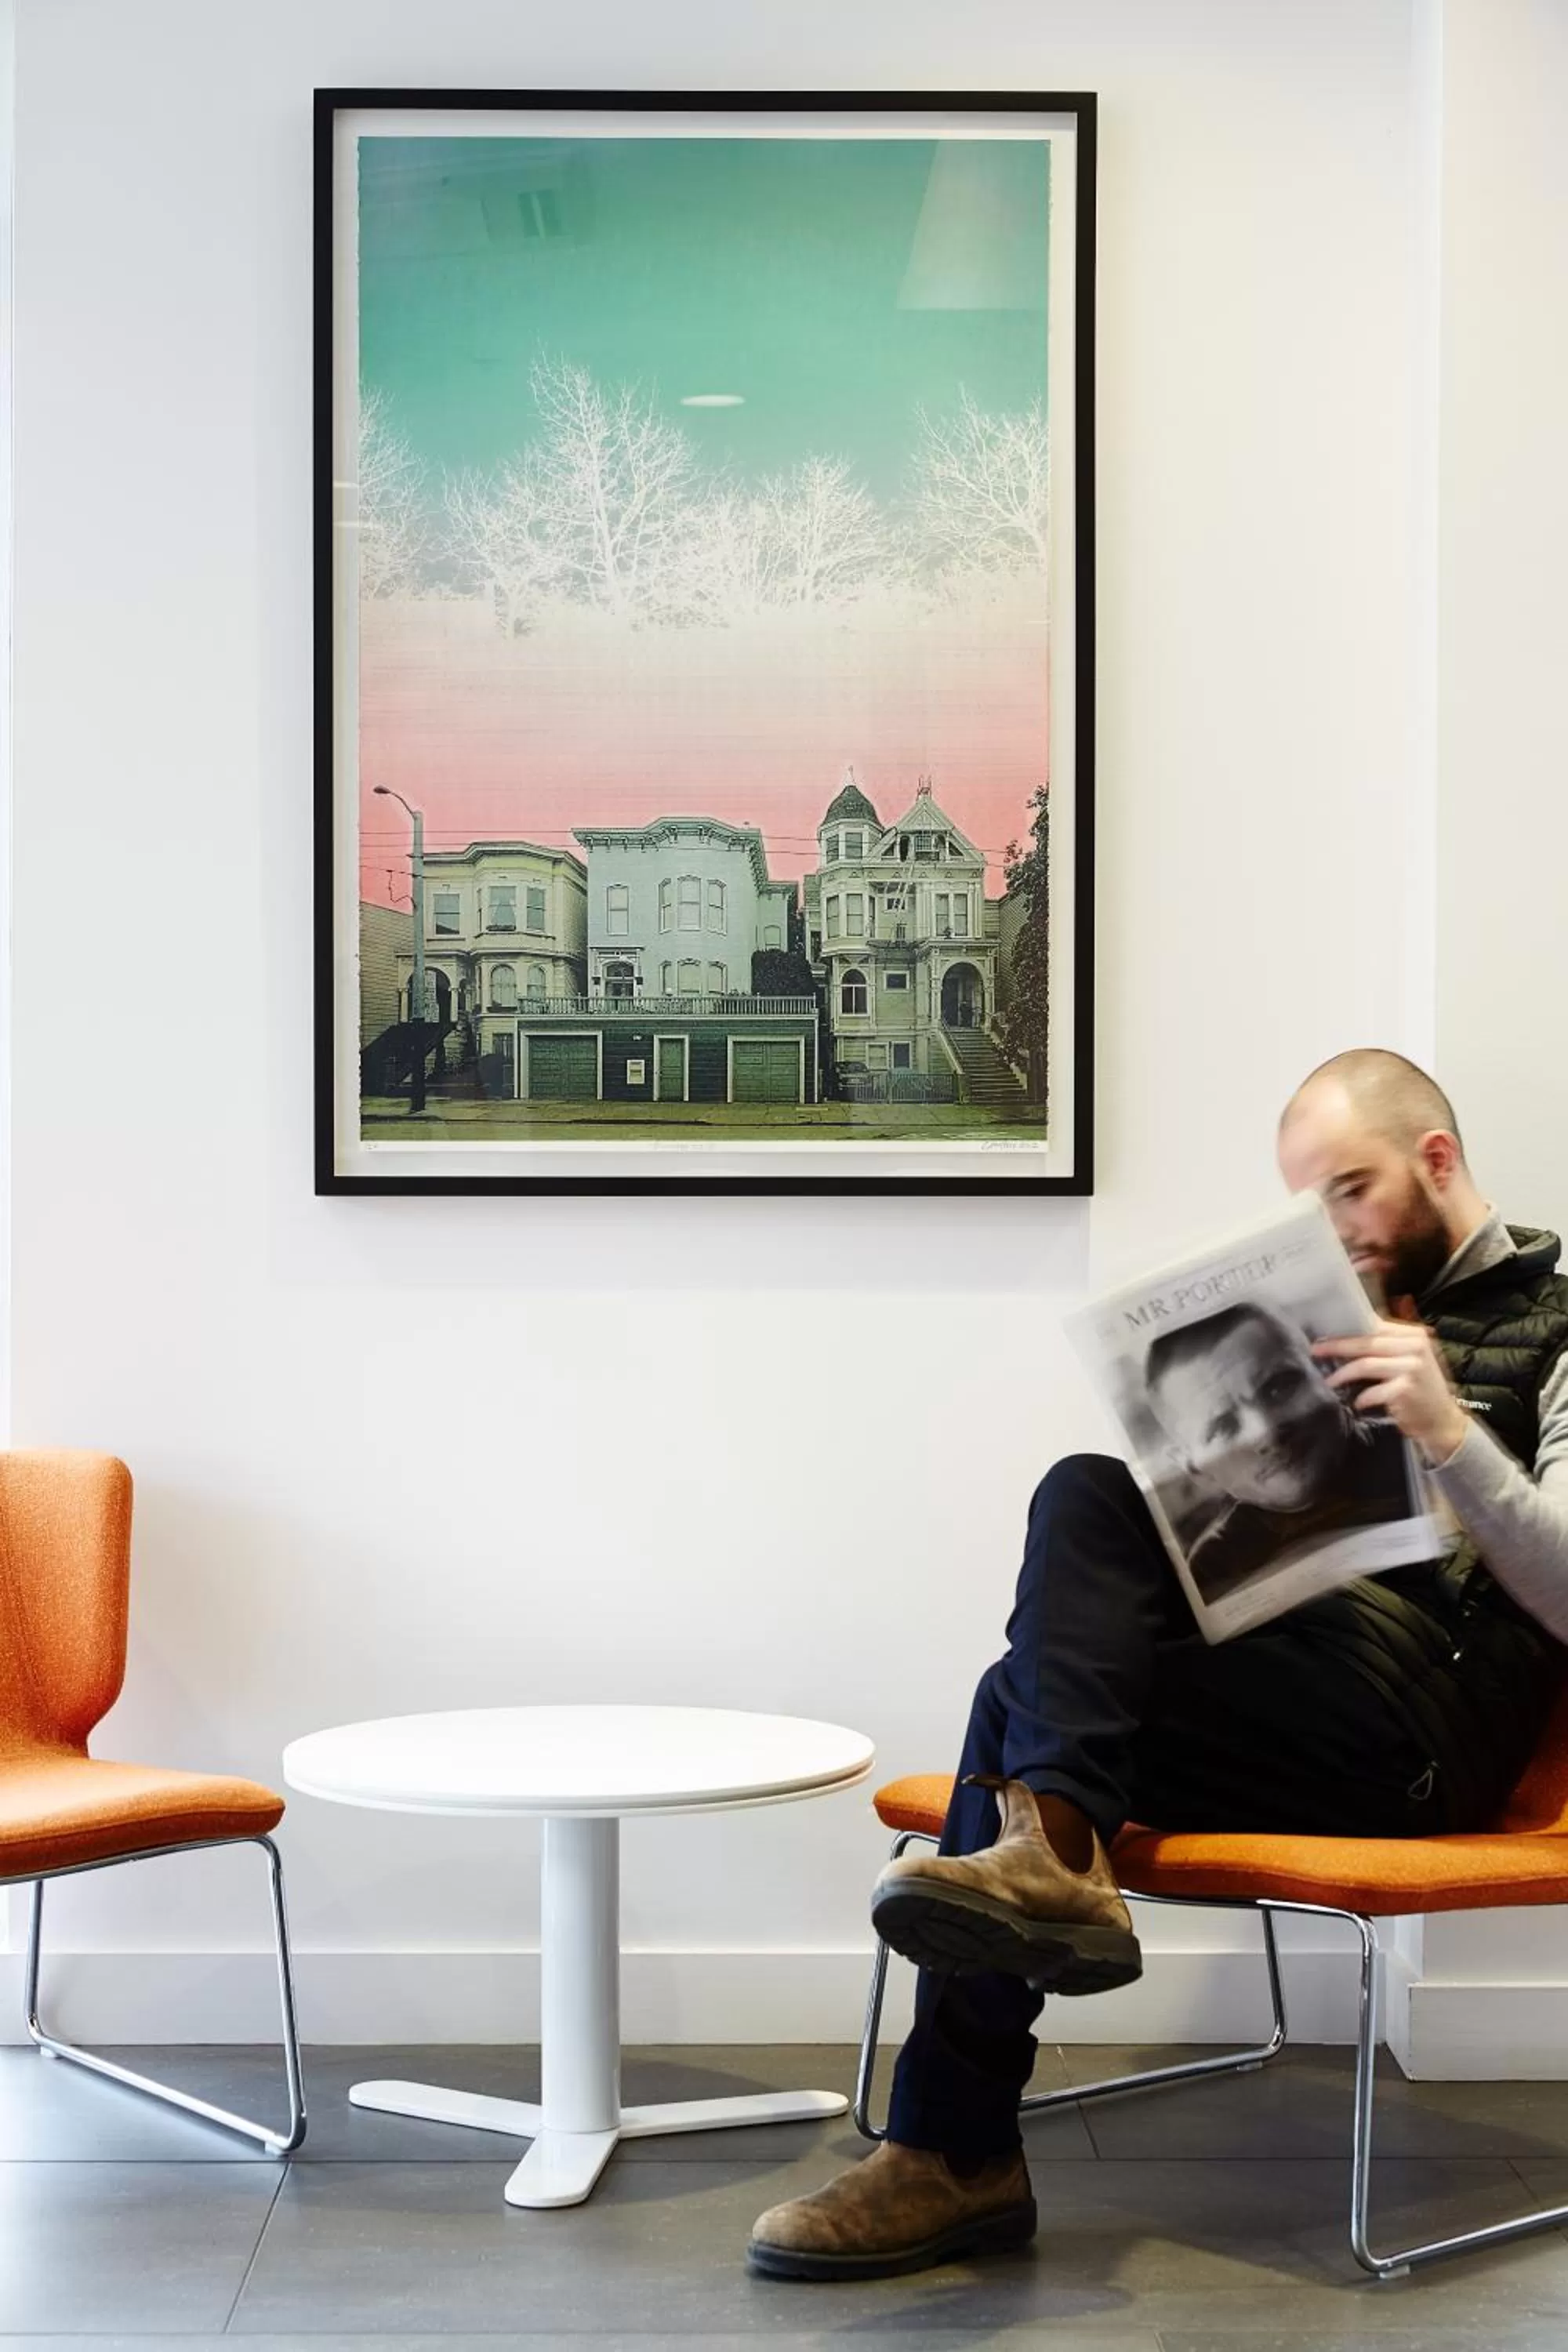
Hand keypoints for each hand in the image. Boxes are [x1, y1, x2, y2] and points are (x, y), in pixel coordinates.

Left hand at [1312, 1313, 1468, 1465]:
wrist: (1443, 1421)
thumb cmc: (1421, 1390)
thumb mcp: (1410, 1360)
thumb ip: (1387, 1346)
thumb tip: (1347, 1337)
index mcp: (1414, 1335)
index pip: (1375, 1325)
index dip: (1347, 1329)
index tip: (1325, 1333)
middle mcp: (1415, 1347)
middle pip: (1366, 1342)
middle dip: (1337, 1345)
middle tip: (1315, 1350)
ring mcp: (1412, 1368)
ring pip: (1366, 1363)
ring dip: (1343, 1373)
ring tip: (1329, 1380)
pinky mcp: (1406, 1389)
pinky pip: (1374, 1391)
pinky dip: (1362, 1397)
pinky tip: (1357, 1402)